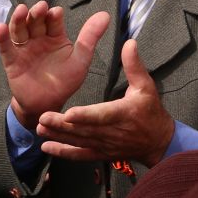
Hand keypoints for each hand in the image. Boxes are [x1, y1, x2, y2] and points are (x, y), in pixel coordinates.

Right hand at [0, 2, 109, 131]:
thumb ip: (90, 37)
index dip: (53, 15)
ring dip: (19, 19)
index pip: (53, 21)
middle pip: (35, 21)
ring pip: (20, 30)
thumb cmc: (65, 82)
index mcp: (55, 36)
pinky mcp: (12, 61)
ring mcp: (24, 49)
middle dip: (37, 13)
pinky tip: (0, 27)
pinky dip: (2, 38)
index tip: (56, 13)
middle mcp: (38, 39)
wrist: (47, 105)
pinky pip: (6, 48)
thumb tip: (106, 14)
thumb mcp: (80, 59)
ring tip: (21, 10)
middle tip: (40, 7)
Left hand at [35, 39, 175, 167]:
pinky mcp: (101, 153)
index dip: (84, 116)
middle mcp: (112, 132)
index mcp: (123, 113)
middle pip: (84, 130)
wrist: (158, 142)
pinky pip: (80, 154)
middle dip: (62, 125)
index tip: (68, 113)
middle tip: (42, 117)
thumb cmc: (151, 111)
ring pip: (79, 141)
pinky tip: (47, 148)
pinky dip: (63, 153)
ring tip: (40, 128)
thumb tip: (129, 43)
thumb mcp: (147, 86)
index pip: (101, 115)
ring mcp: (105, 145)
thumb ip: (134, 65)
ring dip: (58, 136)